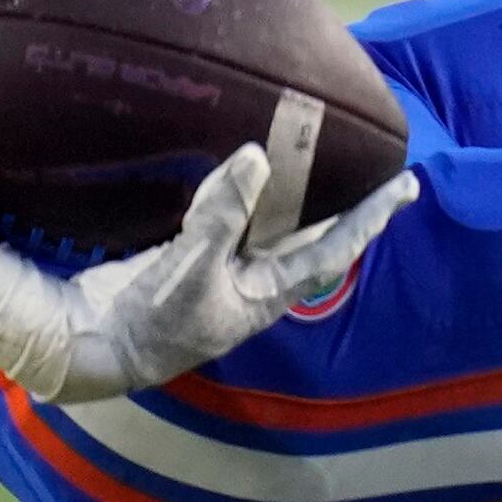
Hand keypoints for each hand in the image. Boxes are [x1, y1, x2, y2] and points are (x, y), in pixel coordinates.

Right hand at [0, 145, 418, 403]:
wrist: (93, 345)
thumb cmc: (152, 321)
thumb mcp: (191, 267)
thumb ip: (224, 214)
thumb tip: (258, 156)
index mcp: (271, 292)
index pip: (336, 246)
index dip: (372, 216)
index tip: (408, 186)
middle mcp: (256, 280)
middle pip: (313, 232)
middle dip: (344, 200)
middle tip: (378, 163)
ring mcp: (225, 270)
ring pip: (274, 224)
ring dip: (297, 193)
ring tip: (324, 157)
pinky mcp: (191, 259)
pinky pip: (231, 220)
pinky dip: (244, 195)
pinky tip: (251, 170)